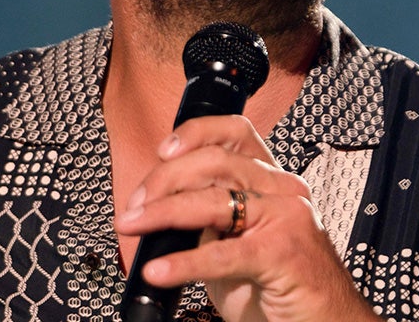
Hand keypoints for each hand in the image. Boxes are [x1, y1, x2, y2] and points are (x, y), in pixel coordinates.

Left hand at [114, 115, 381, 321]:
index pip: (235, 132)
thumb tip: (155, 210)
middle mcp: (282, 190)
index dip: (195, 133)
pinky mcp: (283, 253)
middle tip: (133, 207)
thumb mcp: (239, 242)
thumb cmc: (282, 287)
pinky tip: (159, 271)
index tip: (161, 151)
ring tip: (132, 226)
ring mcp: (286, 217)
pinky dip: (183, 262)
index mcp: (272, 181)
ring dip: (162, 212)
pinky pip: (223, 253)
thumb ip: (208, 220)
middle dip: (163, 180)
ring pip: (213, 199)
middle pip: (214, 161)